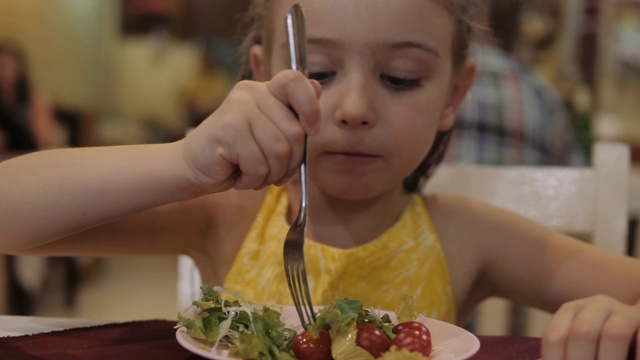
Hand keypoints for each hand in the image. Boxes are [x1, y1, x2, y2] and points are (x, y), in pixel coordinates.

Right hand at [180, 70, 321, 192]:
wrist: (193, 168)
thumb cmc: (237, 156)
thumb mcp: (271, 135)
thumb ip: (293, 115)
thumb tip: (318, 87)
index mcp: (265, 90)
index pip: (296, 81)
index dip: (311, 108)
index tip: (311, 131)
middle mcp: (251, 93)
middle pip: (296, 132)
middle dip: (289, 163)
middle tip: (270, 172)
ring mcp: (238, 109)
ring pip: (280, 151)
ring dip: (271, 175)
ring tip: (254, 175)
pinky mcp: (227, 129)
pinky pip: (259, 165)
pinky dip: (252, 181)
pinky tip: (239, 177)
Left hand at [541, 294, 639, 358]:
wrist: (635, 326)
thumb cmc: (600, 344)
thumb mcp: (579, 345)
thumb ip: (563, 354)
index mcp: (571, 311)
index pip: (554, 337)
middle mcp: (595, 305)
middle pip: (582, 334)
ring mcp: (623, 311)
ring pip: (614, 333)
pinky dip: (636, 356)